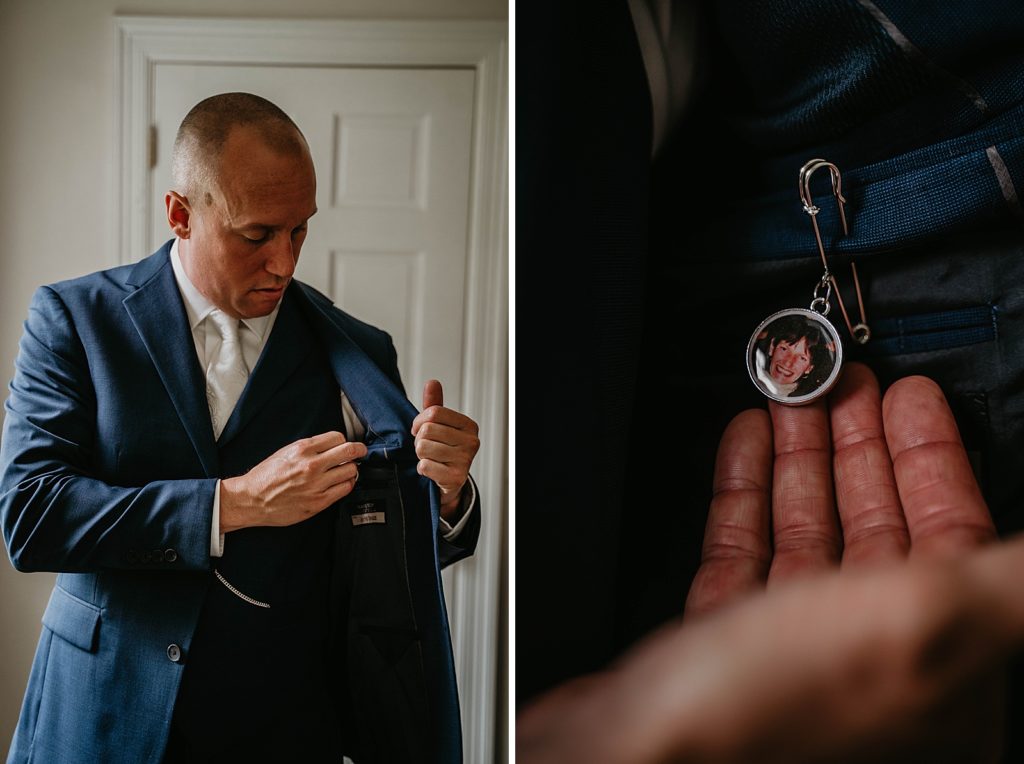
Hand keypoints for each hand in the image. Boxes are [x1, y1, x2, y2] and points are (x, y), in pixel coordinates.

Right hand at [219, 431, 366, 531]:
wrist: (251, 499)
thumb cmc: (266, 476)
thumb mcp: (285, 452)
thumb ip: (309, 448)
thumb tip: (332, 445)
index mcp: (302, 449)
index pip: (338, 437)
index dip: (343, 441)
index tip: (344, 445)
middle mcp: (312, 465)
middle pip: (350, 451)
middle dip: (359, 450)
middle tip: (360, 452)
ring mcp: (317, 484)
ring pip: (351, 471)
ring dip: (351, 469)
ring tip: (345, 471)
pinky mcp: (319, 502)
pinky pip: (345, 489)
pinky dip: (347, 484)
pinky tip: (341, 483)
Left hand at [411, 379, 479, 520]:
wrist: (451, 481)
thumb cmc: (444, 450)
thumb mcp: (440, 426)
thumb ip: (435, 405)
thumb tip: (432, 383)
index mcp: (469, 425)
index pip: (434, 412)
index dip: (419, 420)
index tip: (418, 429)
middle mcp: (471, 442)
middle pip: (427, 430)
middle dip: (419, 439)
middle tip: (426, 446)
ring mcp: (465, 460)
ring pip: (423, 448)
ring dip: (420, 455)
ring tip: (430, 457)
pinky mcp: (456, 478)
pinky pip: (424, 466)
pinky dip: (422, 469)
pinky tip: (432, 470)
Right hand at [518, 364, 1018, 763]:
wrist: (629, 758)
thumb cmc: (771, 715)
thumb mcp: (920, 623)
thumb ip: (1005, 575)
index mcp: (934, 665)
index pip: (952, 539)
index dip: (933, 460)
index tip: (911, 396)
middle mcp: (868, 662)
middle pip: (877, 528)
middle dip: (861, 446)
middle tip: (845, 380)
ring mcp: (792, 653)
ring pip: (808, 533)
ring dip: (801, 458)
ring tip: (792, 397)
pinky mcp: (724, 642)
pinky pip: (746, 551)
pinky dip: (746, 492)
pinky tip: (745, 446)